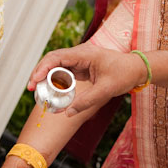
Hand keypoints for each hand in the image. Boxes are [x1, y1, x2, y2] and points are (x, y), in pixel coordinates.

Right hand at [27, 43, 146, 116]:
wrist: (136, 69)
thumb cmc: (123, 75)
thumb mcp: (105, 90)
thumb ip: (86, 102)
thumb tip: (67, 113)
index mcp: (84, 54)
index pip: (57, 58)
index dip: (42, 68)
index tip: (34, 80)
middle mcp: (79, 54)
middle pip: (52, 60)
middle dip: (39, 73)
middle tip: (31, 88)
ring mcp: (79, 60)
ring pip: (56, 66)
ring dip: (46, 77)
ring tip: (38, 91)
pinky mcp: (81, 67)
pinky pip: (64, 72)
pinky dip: (56, 81)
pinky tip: (51, 92)